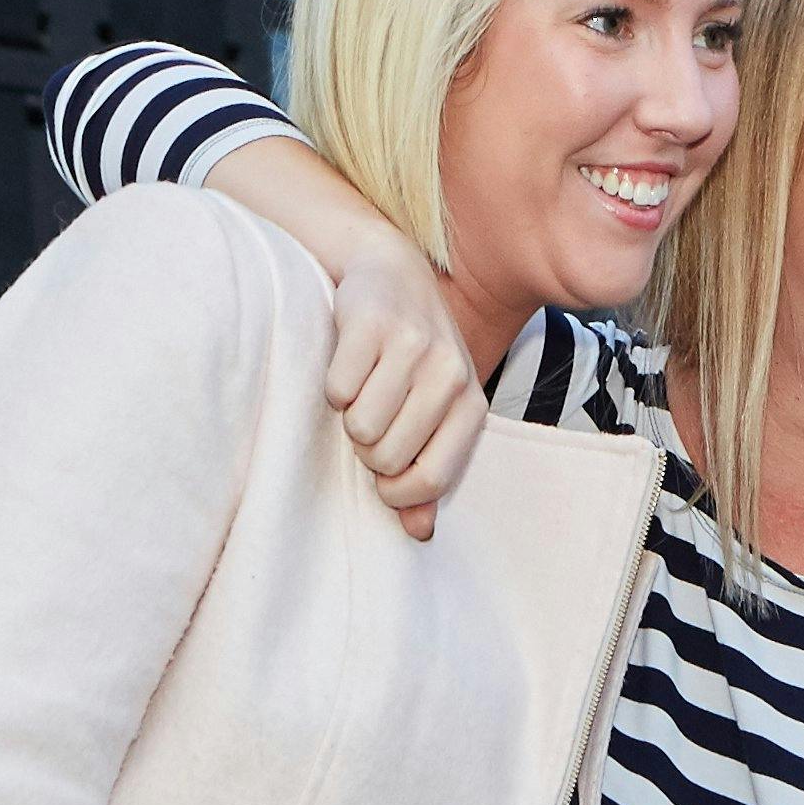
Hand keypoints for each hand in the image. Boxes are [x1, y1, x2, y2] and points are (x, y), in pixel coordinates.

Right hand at [323, 246, 487, 540]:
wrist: (392, 272)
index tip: (383, 479)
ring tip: (362, 388)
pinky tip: (348, 362)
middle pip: (387, 458)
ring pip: (360, 427)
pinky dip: (332, 385)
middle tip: (371, 415)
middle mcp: (451, 374)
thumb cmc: (412, 356)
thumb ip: (429, 469)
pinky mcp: (372, 324)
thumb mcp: (434, 410)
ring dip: (348, 416)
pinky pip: (337, 390)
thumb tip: (420, 532)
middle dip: (367, 448)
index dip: (396, 493)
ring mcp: (413, 346)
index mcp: (471, 404)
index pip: (433, 480)